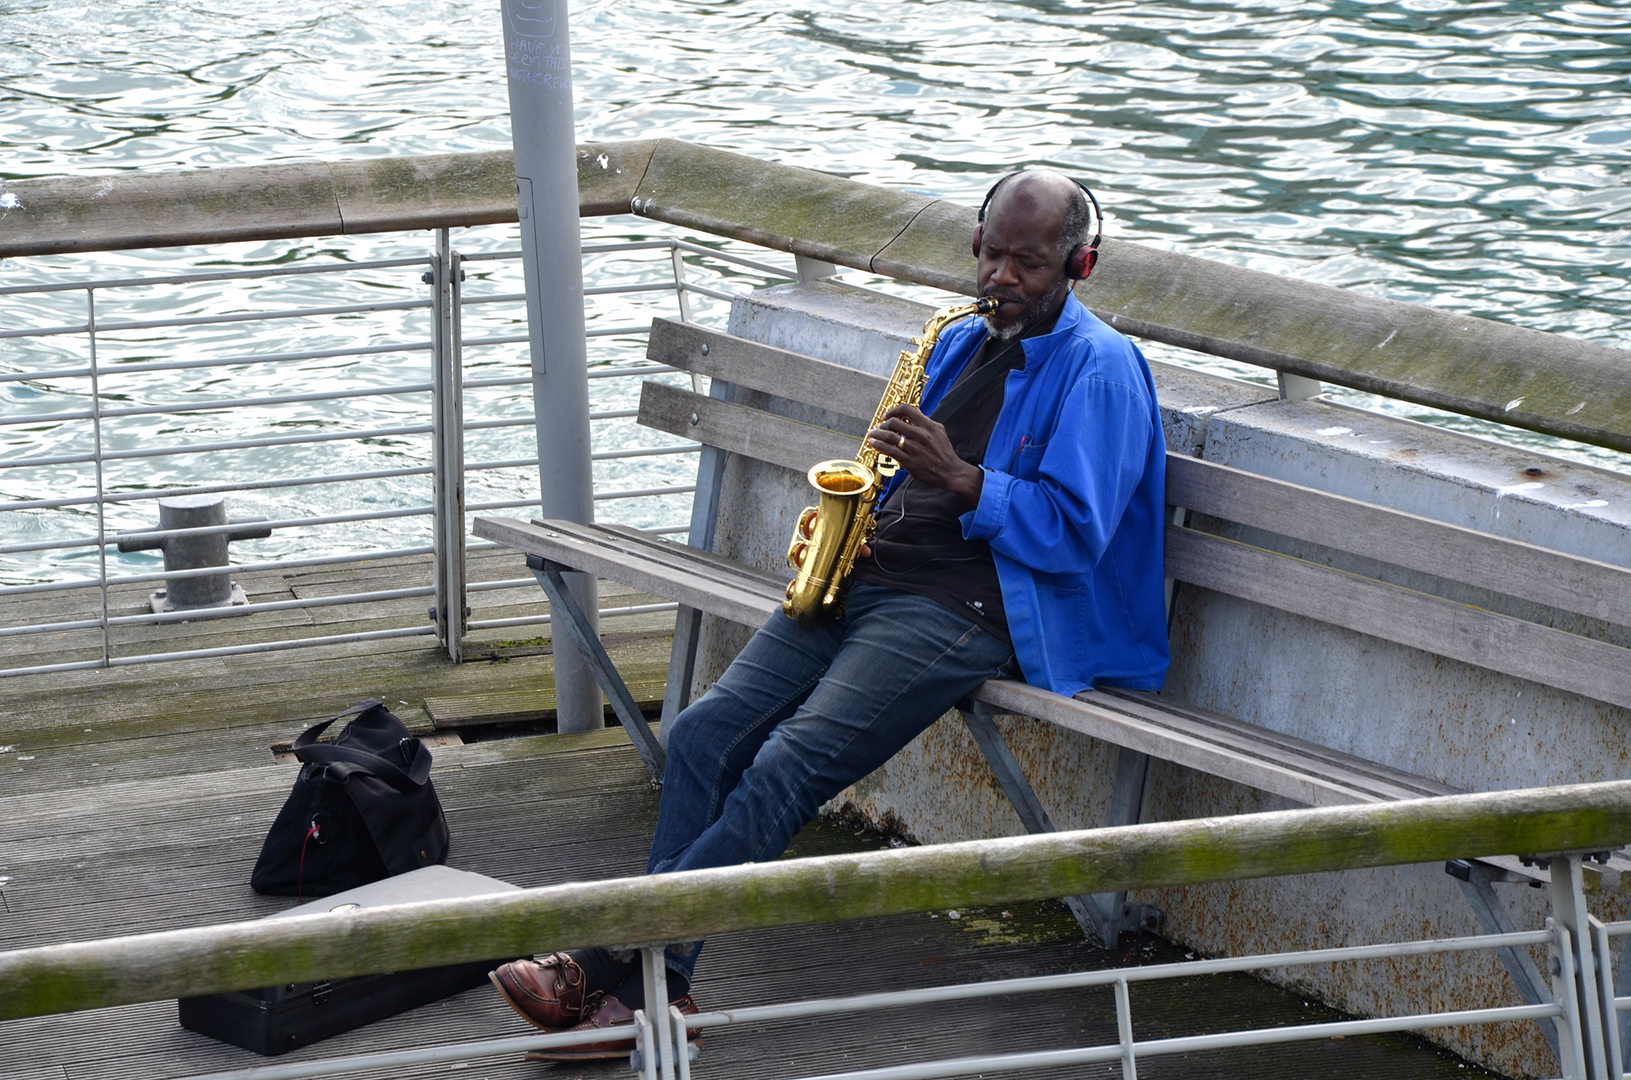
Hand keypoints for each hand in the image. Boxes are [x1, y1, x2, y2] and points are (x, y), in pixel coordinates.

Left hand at [866, 405, 983, 506]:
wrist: (950, 472)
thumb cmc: (945, 451)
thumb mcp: (939, 431)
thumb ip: (926, 419)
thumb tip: (916, 410)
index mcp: (927, 425)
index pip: (907, 409)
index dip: (893, 410)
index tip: (887, 415)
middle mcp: (920, 435)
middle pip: (894, 422)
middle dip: (882, 424)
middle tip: (878, 427)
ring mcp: (914, 448)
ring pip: (890, 437)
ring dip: (877, 434)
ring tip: (871, 434)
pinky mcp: (910, 461)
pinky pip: (890, 451)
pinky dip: (879, 446)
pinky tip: (873, 444)